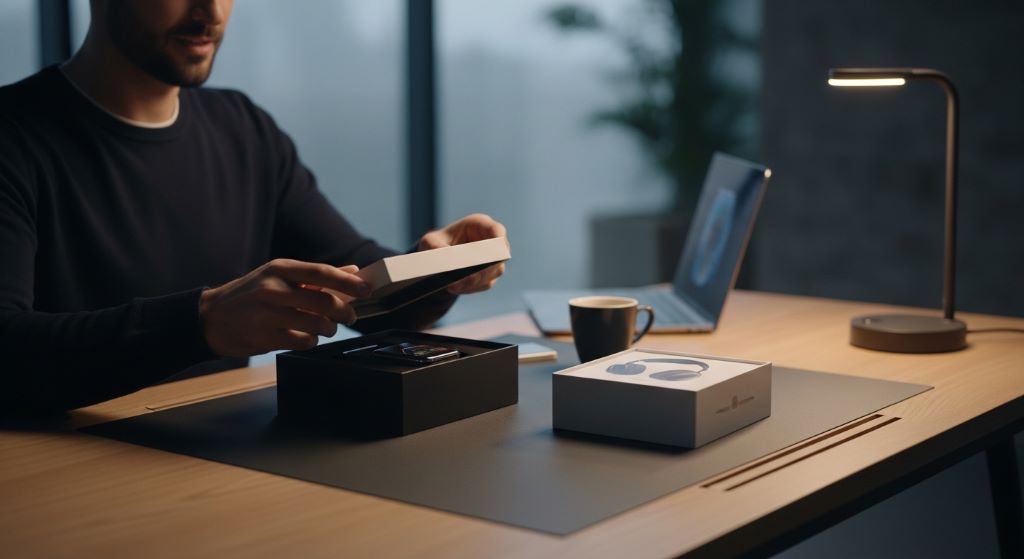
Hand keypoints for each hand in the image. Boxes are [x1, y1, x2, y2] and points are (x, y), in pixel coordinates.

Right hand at [199, 259, 371, 356]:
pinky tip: (305, 337)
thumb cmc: (250, 295)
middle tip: (350, 316)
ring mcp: (267, 314)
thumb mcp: (278, 276)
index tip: (367, 290)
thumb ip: (316, 275)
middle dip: (344, 312)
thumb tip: (353, 272)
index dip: (348, 283)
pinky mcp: (264, 337)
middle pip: (324, 301)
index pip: (322, 273)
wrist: (210, 317)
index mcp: (280, 269)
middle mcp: (273, 289)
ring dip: (328, 329)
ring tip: (324, 327)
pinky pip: (303, 342)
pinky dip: (311, 342)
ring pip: (317, 324)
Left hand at [417, 213, 507, 293]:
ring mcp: (492, 259)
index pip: (496, 230)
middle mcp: (489, 241)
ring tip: (453, 285)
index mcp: (478, 225)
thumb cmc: (434, 245)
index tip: (490, 256)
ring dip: (475, 280)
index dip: (497, 243)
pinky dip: (471, 287)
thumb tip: (452, 264)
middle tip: (466, 278)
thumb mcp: (430, 242)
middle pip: (498, 256)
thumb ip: (439, 249)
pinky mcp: (488, 276)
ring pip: (493, 273)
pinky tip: (455, 287)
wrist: (435, 261)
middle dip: (482, 268)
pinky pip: (485, 283)